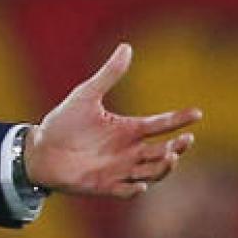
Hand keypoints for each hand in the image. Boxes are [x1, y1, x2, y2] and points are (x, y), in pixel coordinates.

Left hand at [24, 43, 200, 198]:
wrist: (40, 150)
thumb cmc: (63, 122)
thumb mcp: (86, 95)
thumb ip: (108, 75)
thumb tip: (127, 47)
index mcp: (128, 129)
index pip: (160, 124)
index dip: (179, 119)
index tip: (197, 113)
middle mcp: (129, 150)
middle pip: (163, 151)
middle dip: (177, 147)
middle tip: (185, 140)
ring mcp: (119, 170)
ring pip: (152, 172)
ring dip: (163, 167)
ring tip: (169, 156)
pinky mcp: (106, 186)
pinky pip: (126, 191)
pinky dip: (134, 189)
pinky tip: (139, 184)